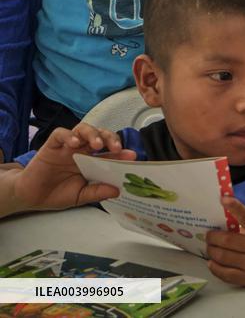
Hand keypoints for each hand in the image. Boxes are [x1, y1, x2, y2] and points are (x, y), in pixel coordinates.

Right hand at [13, 123, 134, 210]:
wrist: (31, 197)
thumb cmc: (57, 193)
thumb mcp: (81, 196)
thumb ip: (97, 192)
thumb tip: (117, 190)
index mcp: (92, 160)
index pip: (110, 152)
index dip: (121, 152)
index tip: (132, 156)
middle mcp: (82, 150)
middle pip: (100, 135)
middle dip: (111, 139)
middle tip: (117, 148)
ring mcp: (67, 146)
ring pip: (83, 129)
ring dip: (93, 134)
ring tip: (98, 145)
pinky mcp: (51, 145)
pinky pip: (61, 134)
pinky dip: (69, 136)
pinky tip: (75, 144)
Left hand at [206, 197, 244, 289]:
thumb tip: (228, 225)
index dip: (235, 207)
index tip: (223, 199)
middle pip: (228, 240)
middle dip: (213, 237)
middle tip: (209, 235)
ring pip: (223, 256)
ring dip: (211, 251)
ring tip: (210, 247)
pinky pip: (224, 273)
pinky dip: (214, 267)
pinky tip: (212, 262)